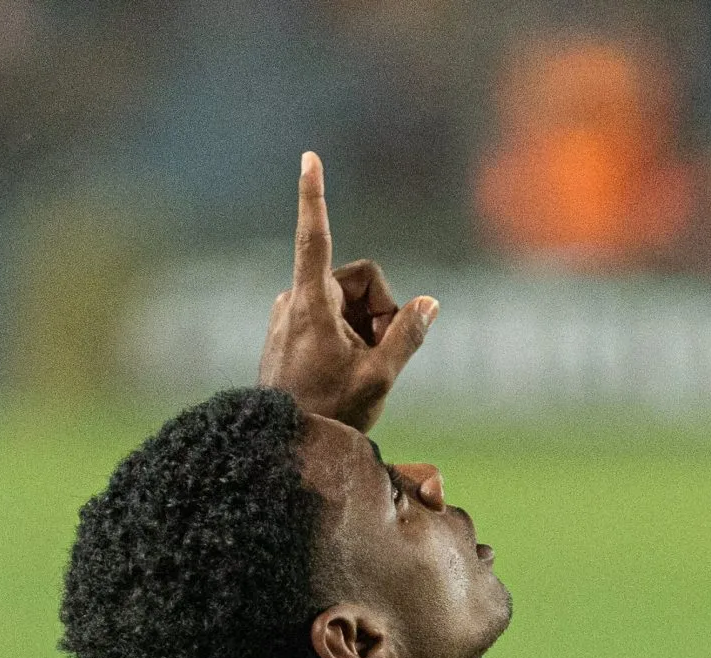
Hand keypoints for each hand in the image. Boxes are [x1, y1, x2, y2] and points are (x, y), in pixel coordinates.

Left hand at [259, 152, 434, 431]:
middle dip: (380, 311)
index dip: (314, 196)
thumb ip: (407, 335)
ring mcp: (289, 315)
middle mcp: (295, 300)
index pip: (315, 236)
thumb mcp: (379, 377)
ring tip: (358, 372)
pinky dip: (348, 338)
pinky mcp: (289, 330)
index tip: (308, 157)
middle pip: (358, 280)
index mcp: (311, 302)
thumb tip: (428, 303)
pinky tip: (343, 374)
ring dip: (365, 329)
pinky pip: (332, 319)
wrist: (282, 448)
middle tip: (382, 356)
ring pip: (348, 302)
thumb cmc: (328, 414)